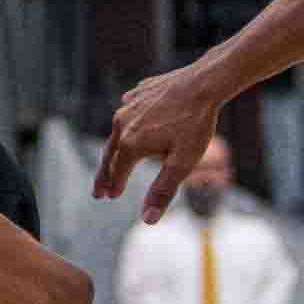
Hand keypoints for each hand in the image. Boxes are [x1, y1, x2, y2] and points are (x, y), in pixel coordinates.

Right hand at [95, 60, 224, 220]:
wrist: (204, 83)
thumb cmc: (195, 124)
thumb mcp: (181, 164)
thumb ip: (162, 192)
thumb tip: (148, 219)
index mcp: (131, 143)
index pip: (117, 172)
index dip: (114, 186)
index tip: (110, 197)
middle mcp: (123, 123)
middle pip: (110, 154)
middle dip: (104, 175)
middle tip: (98, 191)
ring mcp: (128, 105)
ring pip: (117, 132)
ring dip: (114, 149)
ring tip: (114, 161)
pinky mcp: (137, 93)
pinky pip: (127, 112)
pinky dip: (126, 125)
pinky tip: (130, 129)